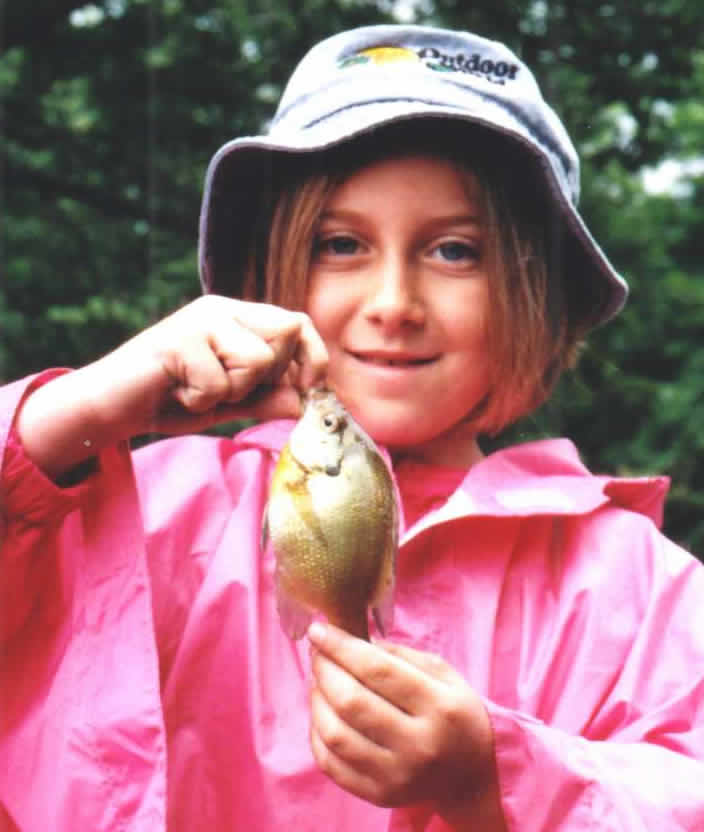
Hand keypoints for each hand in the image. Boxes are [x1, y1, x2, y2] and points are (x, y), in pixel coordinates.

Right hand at [99, 295, 327, 434]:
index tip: (307, 389)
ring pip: (258, 359)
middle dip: (267, 378)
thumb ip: (267, 398)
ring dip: (232, 391)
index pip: (298, 323)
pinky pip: (218, 382)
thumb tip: (306, 401)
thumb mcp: (230, 402)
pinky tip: (176, 391)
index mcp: (239, 319)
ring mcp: (200, 319)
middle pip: (286, 335)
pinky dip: (200, 400)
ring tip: (196, 389)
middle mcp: (222, 309)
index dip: (313, 356)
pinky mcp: (178, 339)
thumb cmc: (172, 399)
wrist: (112, 405)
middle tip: (226, 389)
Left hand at [308, 624, 505, 827]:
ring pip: (335, 735)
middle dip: (324, 670)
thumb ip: (398, 655)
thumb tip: (349, 641)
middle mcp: (420, 746)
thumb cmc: (452, 712)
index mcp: (441, 707)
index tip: (319, 630)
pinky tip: (323, 713)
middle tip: (318, 654)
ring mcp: (398, 776)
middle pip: (351, 702)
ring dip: (317, 700)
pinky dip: (317, 733)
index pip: (377, 670)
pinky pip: (330, 764)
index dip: (340, 646)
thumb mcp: (442, 673)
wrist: (471, 774)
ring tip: (319, 682)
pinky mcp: (379, 795)